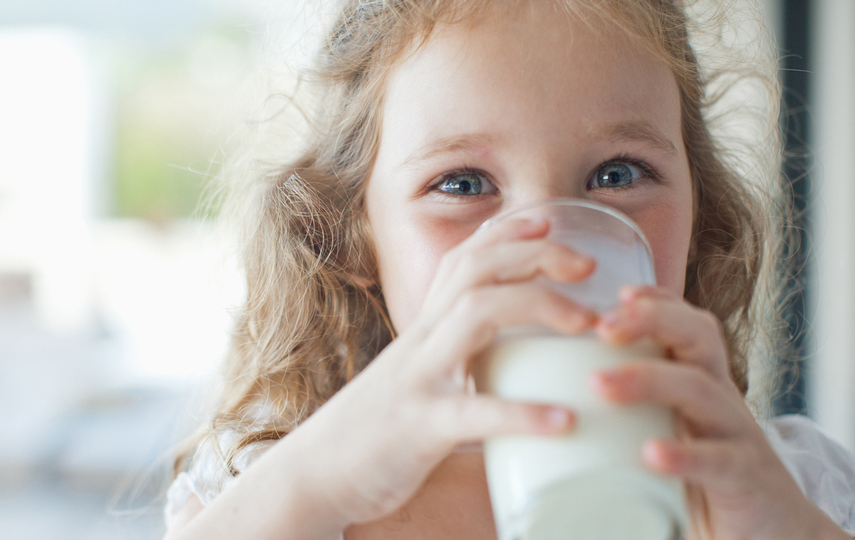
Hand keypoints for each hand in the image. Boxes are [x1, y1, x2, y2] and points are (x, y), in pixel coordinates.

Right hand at [283, 217, 593, 528]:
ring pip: (474, 315)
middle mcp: (421, 342)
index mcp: (425, 331)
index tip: (550, 219)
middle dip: (534, 254)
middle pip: (475, 270)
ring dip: (536, 306)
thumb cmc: (377, 430)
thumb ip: (458, 363)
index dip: (506, 232)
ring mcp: (418, 380)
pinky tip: (564, 421)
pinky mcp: (418, 427)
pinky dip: (521, 413)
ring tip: (588, 323)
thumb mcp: (419, 381)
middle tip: (588, 265)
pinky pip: (472, 412)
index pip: (463, 260)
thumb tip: (511, 367)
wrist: (316, 475)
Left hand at [592, 286, 847, 539]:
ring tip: (600, 384)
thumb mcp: (668, 433)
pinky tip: (651, 454)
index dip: (657, 302)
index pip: (686, 325)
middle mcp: (720, 399)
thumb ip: (628, 416)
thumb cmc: (703, 479)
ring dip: (648, 380)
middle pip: (696, 338)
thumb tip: (552, 411)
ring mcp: (736, 436)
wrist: (774, 534)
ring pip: (700, 390)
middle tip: (602, 327)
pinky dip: (685, 454)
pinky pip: (718, 460)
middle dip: (651, 321)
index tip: (617, 293)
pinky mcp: (744, 479)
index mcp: (700, 384)